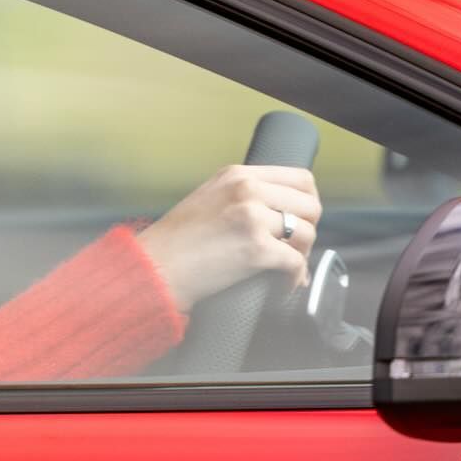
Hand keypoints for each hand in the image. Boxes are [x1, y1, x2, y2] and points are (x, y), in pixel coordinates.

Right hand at [137, 165, 321, 312]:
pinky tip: (282, 285)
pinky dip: (294, 278)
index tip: (302, 219)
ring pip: (307, 234)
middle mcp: (246, 190)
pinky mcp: (256, 248)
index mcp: (236, 175)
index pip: (299, 178)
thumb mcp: (206, 200)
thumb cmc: (172, 243)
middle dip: (308, 230)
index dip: (307, 202)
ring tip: (287, 270)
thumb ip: (239, 196)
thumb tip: (276, 212)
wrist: (151, 269)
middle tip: (295, 249)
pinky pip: (296, 263)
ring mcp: (252, 217)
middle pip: (310, 205)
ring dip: (302, 256)